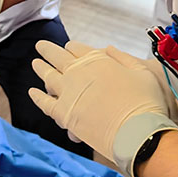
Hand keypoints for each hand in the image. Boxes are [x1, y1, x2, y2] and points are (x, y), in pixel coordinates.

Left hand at [30, 41, 173, 166]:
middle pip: (57, 56)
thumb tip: (108, 47)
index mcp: (96, 59)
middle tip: (40, 46)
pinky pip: (45, 103)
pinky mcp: (63, 113)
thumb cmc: (145, 101)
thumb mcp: (141, 71)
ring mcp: (68, 91)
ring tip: (35, 63)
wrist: (137, 131)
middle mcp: (78, 71)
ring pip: (48, 76)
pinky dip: (37, 97)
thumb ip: (122, 58)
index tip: (67, 47)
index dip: (71, 47)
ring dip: (40, 67)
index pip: (77, 48)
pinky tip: (32, 92)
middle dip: (48, 50)